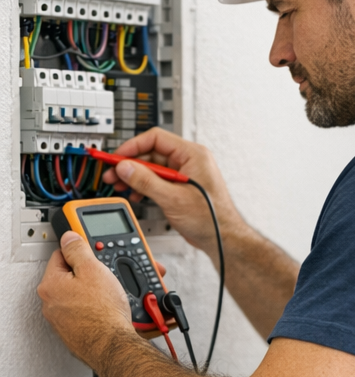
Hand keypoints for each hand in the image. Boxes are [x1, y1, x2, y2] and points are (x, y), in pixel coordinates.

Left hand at [38, 232, 135, 364]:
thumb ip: (79, 250)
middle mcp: (52, 302)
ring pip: (85, 294)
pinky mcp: (77, 329)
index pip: (62, 255)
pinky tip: (116, 308)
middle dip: (97, 272)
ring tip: (120, 293)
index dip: (83, 250)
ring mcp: (64, 318)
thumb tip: (69, 238)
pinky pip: (90, 310)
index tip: (93, 250)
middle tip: (113, 273)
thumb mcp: (94, 270)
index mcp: (50, 284)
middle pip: (75, 275)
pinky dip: (103, 307)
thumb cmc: (103, 314)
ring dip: (103, 290)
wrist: (113, 346)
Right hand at [103, 128, 243, 256]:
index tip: (116, 157)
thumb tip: (125, 167)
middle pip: (151, 153)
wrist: (221, 238)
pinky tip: (134, 194)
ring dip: (133, 176)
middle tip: (112, 174)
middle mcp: (189, 161)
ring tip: (119, 185)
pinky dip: (143, 185)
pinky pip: (156, 180)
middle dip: (129, 164)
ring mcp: (184, 174)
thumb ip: (146, 181)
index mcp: (193, 155)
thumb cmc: (210, 218)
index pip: (156, 139)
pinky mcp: (179, 187)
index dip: (133, 146)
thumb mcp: (173, 198)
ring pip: (151, 168)